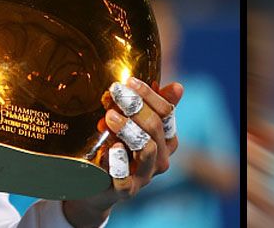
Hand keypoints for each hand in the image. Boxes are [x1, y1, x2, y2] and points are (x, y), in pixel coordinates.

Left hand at [62, 80, 182, 227]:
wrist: (95, 184)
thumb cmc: (116, 147)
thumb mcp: (132, 124)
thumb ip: (151, 106)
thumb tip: (178, 86)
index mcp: (166, 140)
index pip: (167, 112)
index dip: (149, 95)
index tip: (129, 81)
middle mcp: (160, 159)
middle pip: (155, 127)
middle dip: (136, 106)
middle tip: (115, 92)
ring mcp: (144, 177)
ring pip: (146, 149)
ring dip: (128, 129)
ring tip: (109, 116)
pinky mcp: (125, 191)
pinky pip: (125, 179)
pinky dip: (119, 161)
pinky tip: (111, 147)